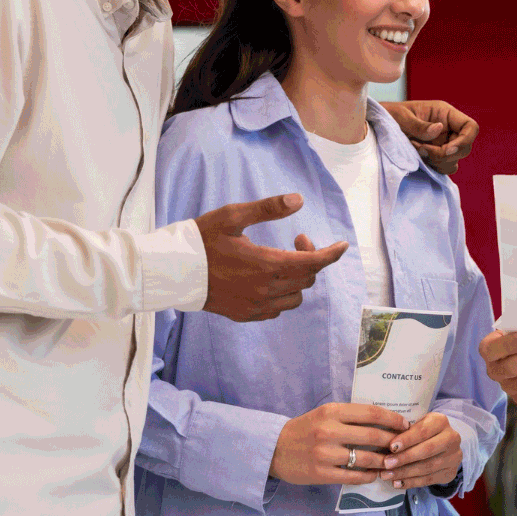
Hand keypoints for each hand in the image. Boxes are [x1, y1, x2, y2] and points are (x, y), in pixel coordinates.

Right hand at [194, 193, 347, 321]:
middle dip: (310, 258)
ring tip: (282, 260)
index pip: (312, 263)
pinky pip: (277, 308)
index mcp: (265, 265)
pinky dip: (282, 294)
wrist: (173, 271)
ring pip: (295, 297)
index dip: (331, 254)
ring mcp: (255, 306)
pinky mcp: (245, 315)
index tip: (342, 245)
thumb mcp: (233, 216)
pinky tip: (269, 279)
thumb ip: (268, 209)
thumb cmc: (202, 239)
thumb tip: (298, 200)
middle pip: (307, 278)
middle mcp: (264, 290)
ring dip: (298, 278)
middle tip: (297, 239)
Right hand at [270, 403, 408, 485]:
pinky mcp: (322, 473)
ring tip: (393, 462)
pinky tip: (375, 474)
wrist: (274, 448)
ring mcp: (325, 454)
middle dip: (394, 442)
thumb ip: (349, 416)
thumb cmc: (304, 429)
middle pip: (373, 436)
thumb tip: (384, 421)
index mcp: (332, 411)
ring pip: (367, 459)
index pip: (371, 413)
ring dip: (384, 461)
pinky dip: (369, 476)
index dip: (393, 419)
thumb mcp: (324, 414)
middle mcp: (329, 430)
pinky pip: (354, 476)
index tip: (405, 424)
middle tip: (404, 446)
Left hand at [380, 100, 478, 174]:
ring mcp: (443, 144)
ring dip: (438, 162)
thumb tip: (439, 129)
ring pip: (455, 160)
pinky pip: (444, 167)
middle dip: (446, 155)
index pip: (471, 127)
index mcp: (445, 114)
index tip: (447, 149)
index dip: (465, 140)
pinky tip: (417, 158)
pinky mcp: (436, 156)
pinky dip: (434, 167)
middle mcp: (448, 129)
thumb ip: (419, 125)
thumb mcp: (401, 116)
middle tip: (423, 151)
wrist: (378, 127)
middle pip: (465, 147)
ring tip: (416, 151)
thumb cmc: (390, 115)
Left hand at [380, 412, 461, 489]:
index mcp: (441, 421)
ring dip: (405, 472)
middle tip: (386, 463)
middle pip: (427, 450)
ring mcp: (454, 457)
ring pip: (427, 467)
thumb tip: (382, 441)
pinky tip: (397, 483)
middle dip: (404, 458)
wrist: (443, 445)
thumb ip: (404, 431)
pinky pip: (429, 479)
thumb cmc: (422, 432)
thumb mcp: (416, 424)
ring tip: (387, 475)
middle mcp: (452, 438)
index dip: (407, 439)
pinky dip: (411, 482)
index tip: (391, 447)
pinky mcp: (450, 472)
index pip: (423, 431)